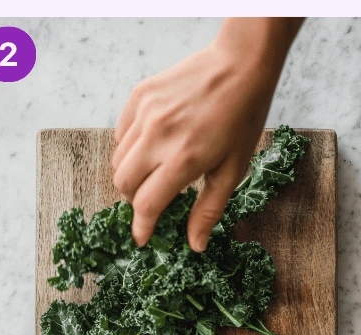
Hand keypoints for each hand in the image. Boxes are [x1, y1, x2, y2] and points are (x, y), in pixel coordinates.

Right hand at [112, 18, 302, 249]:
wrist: (241, 63)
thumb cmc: (243, 117)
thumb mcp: (233, 169)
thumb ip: (208, 209)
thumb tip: (195, 245)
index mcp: (183, 159)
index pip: (146, 204)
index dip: (142, 227)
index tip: (143, 238)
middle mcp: (158, 136)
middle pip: (123, 184)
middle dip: (135, 198)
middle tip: (154, 197)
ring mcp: (145, 114)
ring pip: (117, 160)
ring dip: (131, 173)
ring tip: (154, 169)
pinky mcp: (139, 97)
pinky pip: (120, 134)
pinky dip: (130, 147)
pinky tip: (152, 143)